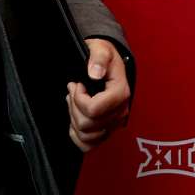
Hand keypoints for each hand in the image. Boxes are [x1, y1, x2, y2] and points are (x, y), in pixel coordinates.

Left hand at [66, 38, 131, 152]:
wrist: (109, 64)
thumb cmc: (104, 57)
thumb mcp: (101, 49)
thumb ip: (98, 59)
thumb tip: (95, 73)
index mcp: (120, 93)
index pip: (94, 109)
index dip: (78, 98)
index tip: (77, 84)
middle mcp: (120, 112)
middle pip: (87, 124)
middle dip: (73, 106)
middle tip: (73, 90)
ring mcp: (114, 123)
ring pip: (86, 136)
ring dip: (74, 118)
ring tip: (74, 101)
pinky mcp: (107, 130)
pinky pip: (89, 144)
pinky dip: (77, 135)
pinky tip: (74, 118)